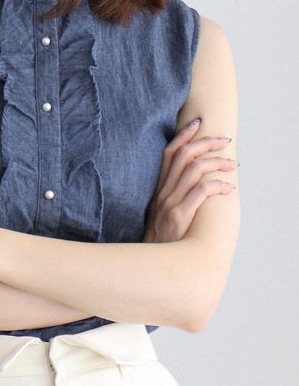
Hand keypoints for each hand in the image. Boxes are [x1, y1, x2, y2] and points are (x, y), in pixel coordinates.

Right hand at [143, 118, 236, 243]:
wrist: (153, 262)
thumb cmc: (162, 239)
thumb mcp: (161, 213)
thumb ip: (172, 195)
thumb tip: (193, 181)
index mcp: (158, 188)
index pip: (169, 153)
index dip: (183, 135)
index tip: (198, 123)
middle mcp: (162, 192)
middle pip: (184, 155)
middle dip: (207, 143)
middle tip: (225, 142)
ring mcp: (169, 203)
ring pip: (194, 169)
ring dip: (217, 162)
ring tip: (233, 165)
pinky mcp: (179, 215)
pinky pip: (201, 191)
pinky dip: (217, 185)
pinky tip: (228, 188)